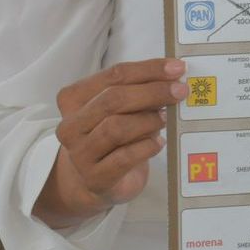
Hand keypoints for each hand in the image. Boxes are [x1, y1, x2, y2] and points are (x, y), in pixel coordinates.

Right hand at [49, 59, 186, 215]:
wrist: (97, 181)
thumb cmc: (114, 137)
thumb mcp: (123, 109)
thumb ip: (141, 92)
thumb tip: (173, 78)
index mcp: (73, 98)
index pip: (114, 75)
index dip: (148, 69)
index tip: (176, 68)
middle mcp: (71, 125)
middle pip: (113, 99)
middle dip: (152, 92)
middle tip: (179, 91)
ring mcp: (79, 154)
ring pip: (116, 128)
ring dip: (148, 120)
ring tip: (165, 119)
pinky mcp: (95, 178)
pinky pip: (124, 157)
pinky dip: (147, 147)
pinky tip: (158, 143)